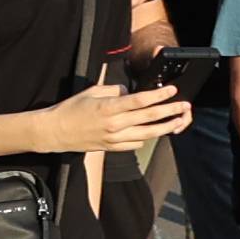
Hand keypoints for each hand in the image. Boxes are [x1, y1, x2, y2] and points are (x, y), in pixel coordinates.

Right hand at [50, 79, 188, 152]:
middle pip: (149, 117)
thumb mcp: (92, 92)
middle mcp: (115, 124)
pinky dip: (146, 138)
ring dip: (166, 127)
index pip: (141, 100)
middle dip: (170, 111)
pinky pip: (136, 144)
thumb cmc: (71, 109)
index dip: (159, 95)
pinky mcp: (113, 148)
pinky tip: (153, 132)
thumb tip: (132, 93)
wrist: (55, 132)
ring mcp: (115, 138)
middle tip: (184, 106)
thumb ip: (115, 90)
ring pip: (148, 134)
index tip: (171, 90)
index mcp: (109, 107)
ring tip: (178, 122)